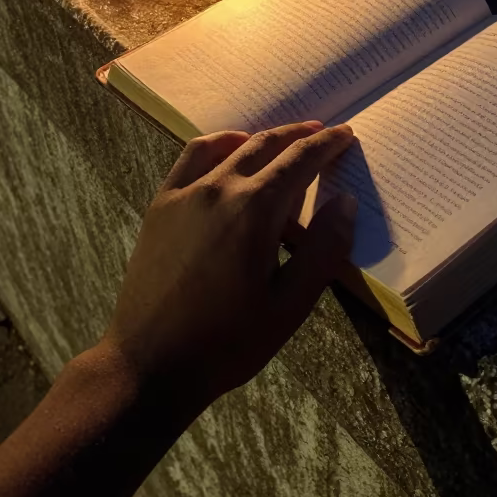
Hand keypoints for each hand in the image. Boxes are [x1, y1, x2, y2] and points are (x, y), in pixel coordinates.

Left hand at [103, 121, 356, 418]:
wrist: (151, 364)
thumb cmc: (228, 342)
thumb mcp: (289, 306)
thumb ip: (323, 250)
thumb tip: (345, 203)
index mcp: (256, 210)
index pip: (300, 161)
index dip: (327, 144)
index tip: (346, 134)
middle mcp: (219, 188)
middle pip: (267, 145)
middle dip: (299, 136)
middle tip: (323, 133)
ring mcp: (185, 193)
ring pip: (229, 145)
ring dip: (261, 137)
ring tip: (282, 141)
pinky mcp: (161, 205)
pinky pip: (191, 157)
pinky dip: (218, 144)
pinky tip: (228, 151)